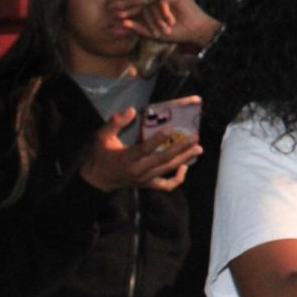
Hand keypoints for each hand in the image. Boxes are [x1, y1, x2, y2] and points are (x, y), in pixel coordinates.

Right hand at [79, 107, 203, 192]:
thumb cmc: (101, 155)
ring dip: (184, 159)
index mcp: (126, 158)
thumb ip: (115, 123)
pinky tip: (185, 168)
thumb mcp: (102, 137)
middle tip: (194, 138)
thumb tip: (131, 110)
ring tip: (198, 148)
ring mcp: (145, 180)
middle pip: (162, 160)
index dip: (157, 140)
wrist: (98, 180)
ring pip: (167, 171)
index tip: (170, 129)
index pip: (144, 149)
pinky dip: (177, 179)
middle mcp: (138, 171)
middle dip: (180, 149)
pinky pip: (166, 186)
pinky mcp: (148, 185)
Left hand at [125, 0, 221, 47]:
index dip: (126, 11)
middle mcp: (156, 2)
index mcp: (151, 11)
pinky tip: (171, 20)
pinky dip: (164, 12)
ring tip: (168, 29)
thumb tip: (122, 24)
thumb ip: (139, 29)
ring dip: (159, 20)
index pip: (136, 9)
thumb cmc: (178, 33)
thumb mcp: (155, 34)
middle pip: (143, 9)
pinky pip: (161, 1)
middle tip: (159, 33)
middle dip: (150, 23)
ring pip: (152, 6)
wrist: (195, 31)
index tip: (116, 15)